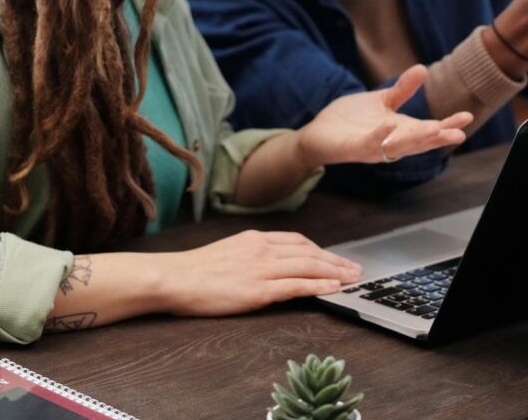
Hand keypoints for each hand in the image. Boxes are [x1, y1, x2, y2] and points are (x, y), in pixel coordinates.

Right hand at [159, 230, 363, 315]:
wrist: (172, 278)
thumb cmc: (193, 270)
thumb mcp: (228, 251)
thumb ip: (252, 254)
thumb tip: (270, 263)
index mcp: (256, 238)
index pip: (298, 241)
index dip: (321, 250)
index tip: (335, 257)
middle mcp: (263, 249)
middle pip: (310, 252)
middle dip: (336, 261)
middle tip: (355, 269)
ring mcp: (262, 268)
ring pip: (309, 267)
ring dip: (335, 272)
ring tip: (352, 279)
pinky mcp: (258, 289)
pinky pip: (297, 285)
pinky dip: (318, 285)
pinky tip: (333, 288)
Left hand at [297, 65, 471, 166]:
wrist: (319, 132)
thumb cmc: (351, 119)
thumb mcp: (382, 101)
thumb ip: (402, 90)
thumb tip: (423, 69)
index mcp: (401, 131)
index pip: (429, 130)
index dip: (448, 125)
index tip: (468, 116)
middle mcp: (392, 143)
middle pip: (420, 142)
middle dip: (439, 137)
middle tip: (460, 133)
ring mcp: (375, 148)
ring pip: (400, 146)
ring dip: (418, 139)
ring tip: (435, 128)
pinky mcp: (355, 148)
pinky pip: (371, 143)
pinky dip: (382, 135)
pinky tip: (391, 124)